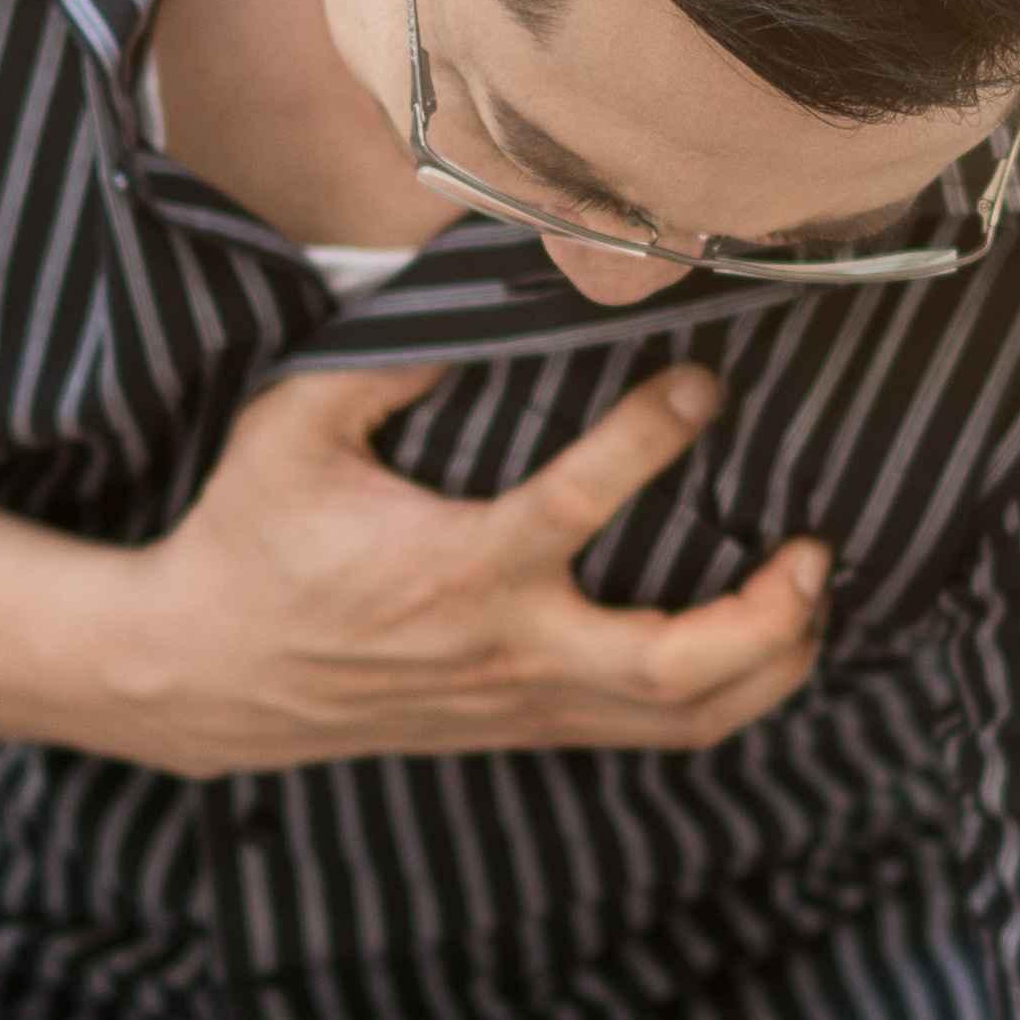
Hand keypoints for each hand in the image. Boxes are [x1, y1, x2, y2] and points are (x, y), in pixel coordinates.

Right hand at [100, 361, 826, 775]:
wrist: (206, 675)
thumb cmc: (253, 536)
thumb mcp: (296, 426)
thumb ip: (390, 357)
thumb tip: (488, 285)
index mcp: (455, 567)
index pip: (583, 505)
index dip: (654, 437)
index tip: (701, 382)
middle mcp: (506, 648)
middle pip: (674, 666)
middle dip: (766, 614)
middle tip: (814, 547)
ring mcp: (525, 702)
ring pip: (683, 718)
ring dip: (772, 665)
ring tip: (813, 594)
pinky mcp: (529, 727)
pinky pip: (657, 735)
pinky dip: (732, 698)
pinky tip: (770, 646)